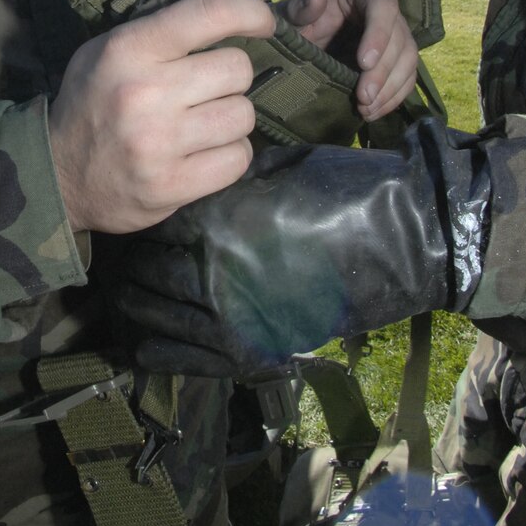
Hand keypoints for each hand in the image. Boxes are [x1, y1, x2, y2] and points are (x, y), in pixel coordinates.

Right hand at [49, 0, 275, 234]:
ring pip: (243, 115)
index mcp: (130, 49)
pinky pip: (238, 159)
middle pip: (237, 69)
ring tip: (205, 122)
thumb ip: (168, 16)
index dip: (250, 12)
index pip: (209, 15)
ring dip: (232, 117)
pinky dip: (230, 154)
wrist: (57, 175)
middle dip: (230, 77)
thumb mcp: (117, 48)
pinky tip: (205, 152)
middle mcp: (146, 93)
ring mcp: (159, 144)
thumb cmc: (93, 100)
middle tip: (208, 88)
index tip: (263, 22)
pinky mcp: (172, 186)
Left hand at [113, 126, 491, 377]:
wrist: (398, 245)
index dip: (152, 218)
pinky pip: (182, 356)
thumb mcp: (280, 170)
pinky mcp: (249, 351)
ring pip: (156, 313)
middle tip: (127, 261)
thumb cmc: (344, 196)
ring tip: (126, 298)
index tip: (145, 215)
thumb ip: (232, 177)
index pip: (161, 221)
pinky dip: (156, 349)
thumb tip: (197, 171)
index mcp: (219, 219)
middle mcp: (214, 270)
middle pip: (148, 268)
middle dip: (136, 264)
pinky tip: (142, 343)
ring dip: (137, 304)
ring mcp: (230, 317)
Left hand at [284, 0, 418, 120]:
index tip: (363, 63)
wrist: (305, 39)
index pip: (383, 6)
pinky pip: (406, 77)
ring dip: (391, 88)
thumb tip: (317, 0)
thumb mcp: (292, 14)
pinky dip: (394, 97)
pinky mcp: (397, 57)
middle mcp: (386, 8)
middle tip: (363, 97)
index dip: (378, 35)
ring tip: (367, 109)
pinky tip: (375, 111)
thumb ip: (300, 8)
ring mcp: (396, 33)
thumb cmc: (299, 21)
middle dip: (383, 72)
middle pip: (399, 38)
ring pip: (408, 60)